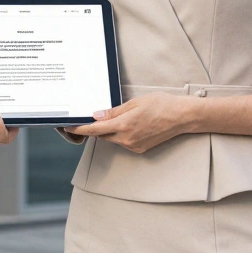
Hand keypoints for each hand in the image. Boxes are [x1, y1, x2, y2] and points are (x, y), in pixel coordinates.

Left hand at [64, 92, 190, 153]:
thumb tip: (97, 116)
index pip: (95, 130)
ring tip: (121, 117)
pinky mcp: (141, 149)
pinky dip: (122, 134)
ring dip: (111, 130)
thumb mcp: (135, 103)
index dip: (80, 129)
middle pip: (103, 135)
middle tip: (96, 116)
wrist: (182, 117)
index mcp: (124, 125)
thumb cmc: (161, 105)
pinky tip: (131, 124)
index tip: (69, 127)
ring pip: (114, 139)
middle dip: (98, 127)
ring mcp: (134, 146)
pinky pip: (124, 142)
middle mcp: (127, 139)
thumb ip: (114, 111)